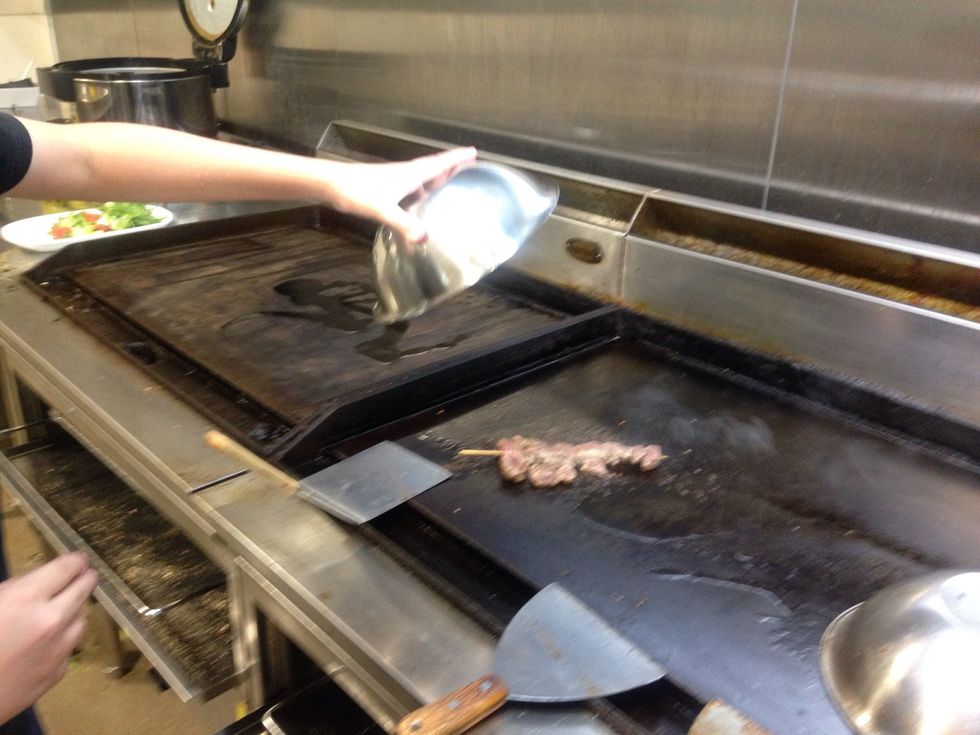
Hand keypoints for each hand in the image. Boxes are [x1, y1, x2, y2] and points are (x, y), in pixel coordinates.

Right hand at [0, 552, 97, 723]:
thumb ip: (14, 589)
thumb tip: (37, 581)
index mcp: (27, 598)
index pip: (68, 567)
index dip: (76, 560)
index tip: (79, 558)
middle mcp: (51, 620)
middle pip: (84, 588)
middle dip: (84, 578)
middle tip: (83, 574)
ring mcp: (58, 648)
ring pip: (81, 618)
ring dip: (74, 610)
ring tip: (63, 608)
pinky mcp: (58, 673)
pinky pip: (70, 646)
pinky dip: (64, 639)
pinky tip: (49, 640)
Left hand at [325, 147, 476, 243]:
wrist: (329, 184)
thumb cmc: (357, 191)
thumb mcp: (382, 209)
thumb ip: (403, 224)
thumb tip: (424, 238)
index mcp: (410, 175)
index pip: (439, 163)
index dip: (456, 158)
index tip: (474, 151)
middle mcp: (405, 174)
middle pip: (432, 168)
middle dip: (450, 166)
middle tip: (468, 166)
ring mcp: (394, 180)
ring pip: (421, 177)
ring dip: (436, 178)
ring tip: (449, 184)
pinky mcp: (384, 188)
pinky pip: (410, 187)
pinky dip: (420, 190)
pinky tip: (418, 202)